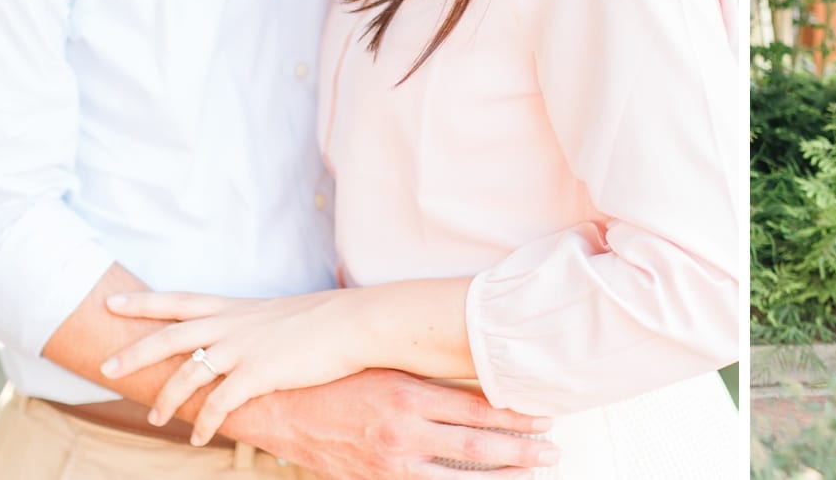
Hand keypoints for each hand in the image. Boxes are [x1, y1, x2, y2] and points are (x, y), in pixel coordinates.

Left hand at [103, 289, 375, 442]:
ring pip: (187, 374)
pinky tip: (200, 438)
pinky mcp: (258, 373)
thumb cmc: (331, 319)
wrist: (358, 323)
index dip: (145, 301)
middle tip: (107, 366)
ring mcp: (244, 348)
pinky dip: (203, 424)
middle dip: (135, 352)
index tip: (113, 301)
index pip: (181, 300)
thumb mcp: (286, 315)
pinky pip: (218, 404)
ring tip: (156, 418)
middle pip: (170, 336)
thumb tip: (258, 340)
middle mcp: (234, 325)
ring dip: (166, 400)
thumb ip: (262, 326)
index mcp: (239, 308)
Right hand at [228, 369, 559, 477]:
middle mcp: (402, 432)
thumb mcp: (388, 366)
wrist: (281, 407)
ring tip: (532, 474)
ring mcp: (388, 464)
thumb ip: (431, 377)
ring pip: (456, 478)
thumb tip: (482, 374)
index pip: (477, 408)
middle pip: (476, 446)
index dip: (517, 415)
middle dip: (520, 451)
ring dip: (499, 477)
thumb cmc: (341, 378)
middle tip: (555, 451)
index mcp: (409, 395)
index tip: (547, 417)